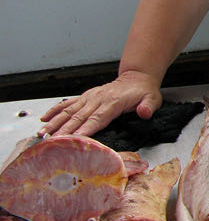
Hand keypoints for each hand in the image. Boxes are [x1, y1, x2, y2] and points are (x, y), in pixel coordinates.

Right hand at [38, 71, 162, 136]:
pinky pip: (68, 103)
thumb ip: (148, 107)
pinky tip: (44, 119)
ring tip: (42, 134)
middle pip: (78, 117)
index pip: (97, 119)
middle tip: (51, 143)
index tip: (74, 140)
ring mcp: (89, 97)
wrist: (137, 78)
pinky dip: (55, 110)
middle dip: (64, 131)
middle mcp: (97, 99)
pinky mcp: (85, 97)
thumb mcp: (153, 99)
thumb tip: (144, 113)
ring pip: (69, 111)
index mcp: (112, 102)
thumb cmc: (144, 92)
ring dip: (55, 123)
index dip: (85, 129)